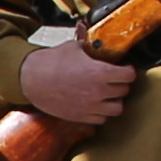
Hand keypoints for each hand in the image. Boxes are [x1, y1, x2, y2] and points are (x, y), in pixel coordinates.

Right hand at [18, 43, 139, 124]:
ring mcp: (90, 106)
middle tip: (115, 79)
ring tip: (108, 94)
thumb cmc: (51, 62)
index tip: (125, 68)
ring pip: (117, 108)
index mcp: (100, 72)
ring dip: (114, 100)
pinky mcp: (81, 116)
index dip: (128, 70)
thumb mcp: (74, 47)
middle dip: (121, 84)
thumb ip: (91, 47)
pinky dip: (101, 112)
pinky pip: (101, 118)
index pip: (129, 76)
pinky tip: (96, 103)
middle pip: (124, 91)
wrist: (31, 79)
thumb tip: (99, 42)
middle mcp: (99, 91)